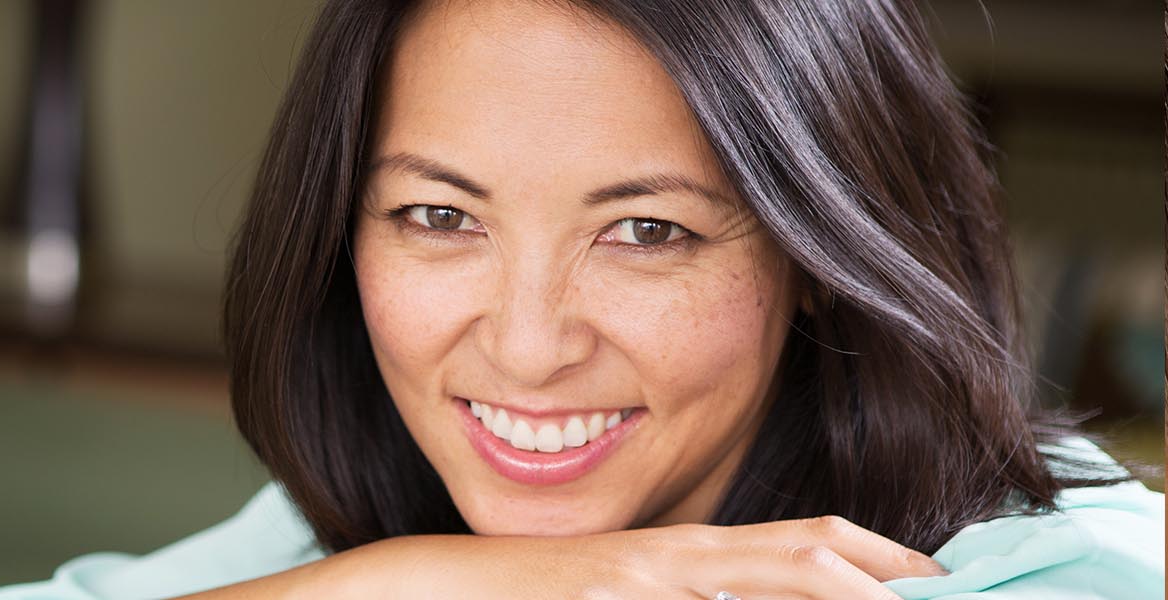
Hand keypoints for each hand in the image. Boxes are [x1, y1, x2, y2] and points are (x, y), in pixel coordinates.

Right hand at [192, 516, 946, 598]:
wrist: (414, 588)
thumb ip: (663, 598)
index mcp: (674, 559)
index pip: (796, 547)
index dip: (873, 560)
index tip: (930, 583)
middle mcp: (672, 558)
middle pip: (808, 551)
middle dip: (888, 570)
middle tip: (953, 591)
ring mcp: (646, 574)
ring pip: (779, 565)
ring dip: (856, 580)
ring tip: (921, 593)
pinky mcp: (615, 589)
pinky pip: (713, 591)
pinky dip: (777, 594)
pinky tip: (825, 592)